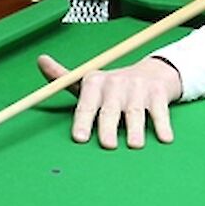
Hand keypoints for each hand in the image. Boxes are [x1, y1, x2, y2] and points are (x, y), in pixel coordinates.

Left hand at [37, 54, 180, 149]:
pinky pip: (160, 113)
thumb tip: (39, 60)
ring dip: (135, 130)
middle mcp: (116, 84)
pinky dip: (162, 126)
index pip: (86, 105)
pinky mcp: (158, 95)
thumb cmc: (113, 87)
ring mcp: (138, 89)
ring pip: (135, 113)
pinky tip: (164, 138)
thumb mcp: (88, 83)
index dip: (83, 121)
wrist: (153, 72)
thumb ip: (63, 78)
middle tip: (107, 145)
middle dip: (108, 127)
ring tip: (134, 145)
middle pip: (110, 110)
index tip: (80, 138)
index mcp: (96, 83)